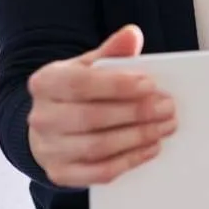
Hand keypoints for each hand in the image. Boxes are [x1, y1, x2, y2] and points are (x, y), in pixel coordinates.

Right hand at [26, 25, 176, 186]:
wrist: (50, 126)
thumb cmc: (75, 93)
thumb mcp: (88, 66)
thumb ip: (111, 51)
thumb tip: (131, 34)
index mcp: (45, 82)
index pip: (81, 83)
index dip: (117, 85)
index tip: (150, 84)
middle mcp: (42, 117)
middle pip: (92, 117)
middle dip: (135, 112)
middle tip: (167, 108)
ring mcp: (48, 149)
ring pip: (98, 146)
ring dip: (137, 137)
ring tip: (164, 127)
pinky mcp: (61, 173)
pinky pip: (100, 172)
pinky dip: (129, 161)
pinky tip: (151, 147)